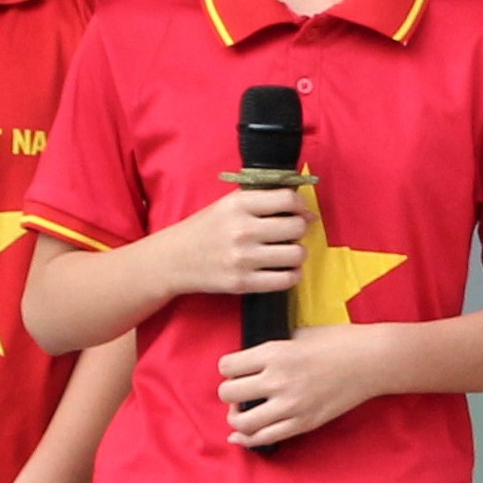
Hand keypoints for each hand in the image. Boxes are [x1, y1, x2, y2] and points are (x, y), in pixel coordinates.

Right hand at [156, 183, 305, 302]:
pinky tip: (283, 270)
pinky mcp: (243, 283)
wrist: (174, 259)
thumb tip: (309, 213)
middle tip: (289, 234)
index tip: (299, 211)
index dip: (300, 205)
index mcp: (238, 204)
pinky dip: (292, 275)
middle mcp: (242, 230)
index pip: (287, 199)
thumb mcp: (229, 204)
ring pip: (296, 254)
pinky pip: (286, 280)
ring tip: (286, 252)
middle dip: (299, 229)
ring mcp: (243, 258)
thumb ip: (264, 201)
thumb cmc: (206, 229)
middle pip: (296, 227)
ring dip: (297, 254)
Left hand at [218, 325, 384, 448]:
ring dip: (236, 417)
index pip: (227, 367)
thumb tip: (248, 364)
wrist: (370, 361)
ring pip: (241, 422)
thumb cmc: (337, 342)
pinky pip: (264, 438)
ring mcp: (291, 405)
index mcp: (274, 353)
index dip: (229, 368)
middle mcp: (278, 380)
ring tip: (244, 411)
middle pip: (228, 394)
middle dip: (230, 393)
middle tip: (239, 391)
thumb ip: (270, 350)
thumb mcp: (297, 334)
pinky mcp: (303, 423)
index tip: (236, 370)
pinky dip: (246, 439)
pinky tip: (241, 435)